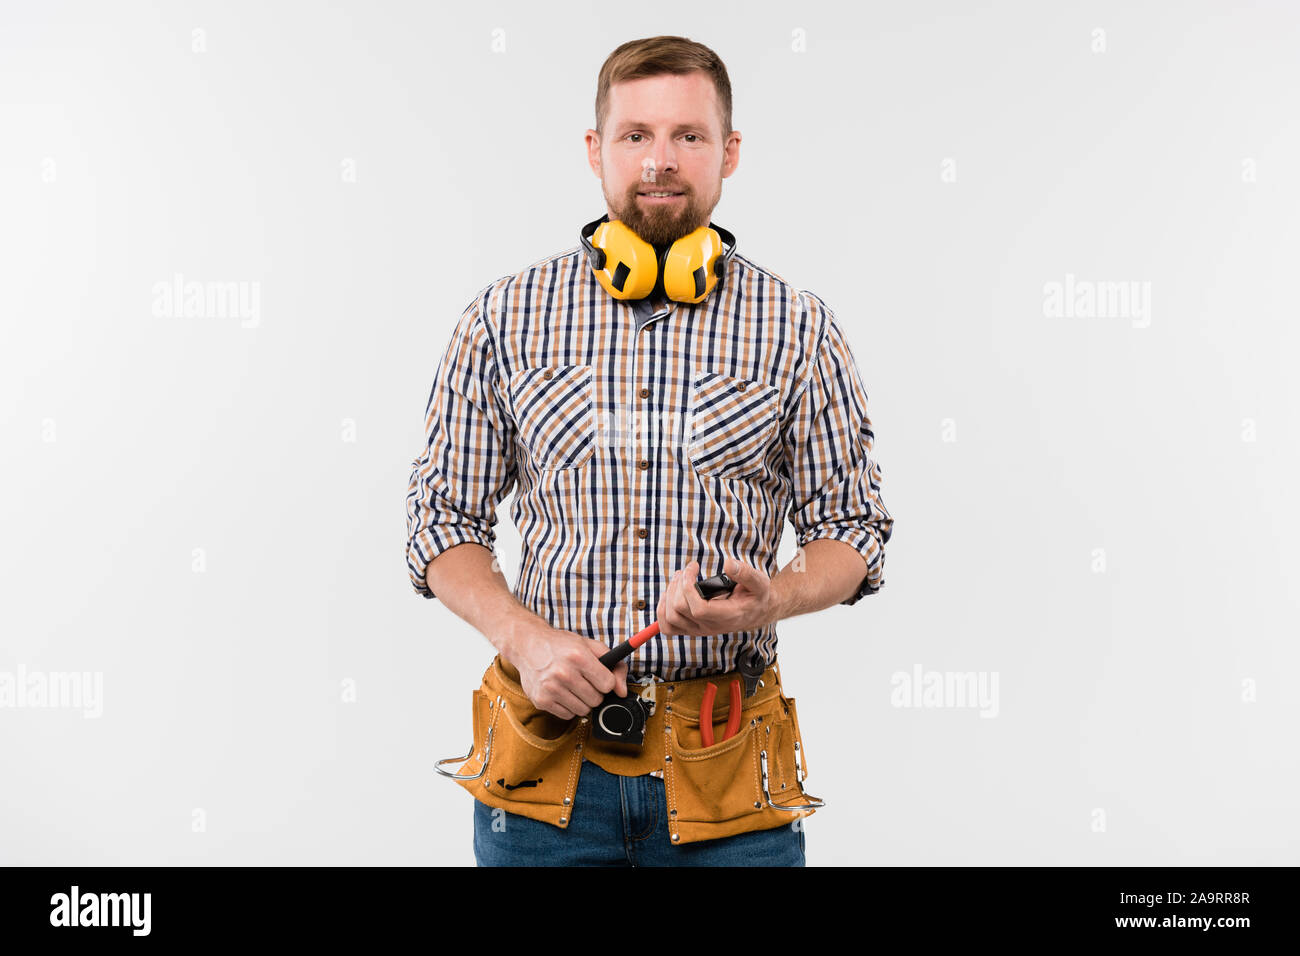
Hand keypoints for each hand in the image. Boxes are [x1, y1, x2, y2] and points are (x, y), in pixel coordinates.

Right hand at [504, 623, 627, 719]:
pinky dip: (568, 706)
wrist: (527, 645)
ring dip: (581, 701)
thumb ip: (614, 665)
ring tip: (573, 686)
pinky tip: (562, 692)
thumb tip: (622, 691)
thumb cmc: (560, 645)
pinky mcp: (541, 700)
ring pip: (583, 710)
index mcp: (579, 657)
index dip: (605, 681)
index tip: (599, 677)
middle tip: (584, 681)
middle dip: (594, 692)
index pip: (607, 684)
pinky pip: (567, 715)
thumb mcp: (589, 645)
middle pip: (596, 700)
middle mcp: (564, 673)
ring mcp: (551, 688)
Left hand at [655, 557, 781, 636]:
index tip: (693, 568)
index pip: (698, 609)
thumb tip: (728, 564)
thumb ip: (746, 573)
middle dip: (678, 585)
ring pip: (670, 618)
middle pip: (680, 611)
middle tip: (688, 570)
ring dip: (669, 594)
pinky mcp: (691, 629)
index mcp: (727, 616)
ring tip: (680, 578)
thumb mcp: (759, 582)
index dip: (689, 587)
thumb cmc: (756, 596)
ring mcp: (699, 630)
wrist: (756, 611)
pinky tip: (671, 594)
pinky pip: (668, 627)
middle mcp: (711, 626)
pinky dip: (663, 610)